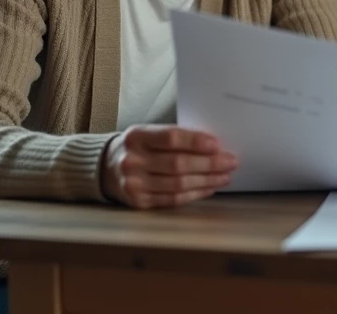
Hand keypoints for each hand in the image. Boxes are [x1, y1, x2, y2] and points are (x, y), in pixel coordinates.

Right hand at [100, 124, 237, 208]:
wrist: (106, 167)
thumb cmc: (138, 147)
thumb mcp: (148, 133)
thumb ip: (175, 137)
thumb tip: (213, 145)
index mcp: (136, 136)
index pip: (171, 138)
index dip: (196, 141)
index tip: (218, 144)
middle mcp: (132, 160)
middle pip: (178, 164)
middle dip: (209, 164)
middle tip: (231, 161)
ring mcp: (134, 184)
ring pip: (178, 184)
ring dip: (207, 181)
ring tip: (225, 176)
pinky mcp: (138, 202)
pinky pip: (173, 199)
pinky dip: (195, 194)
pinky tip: (209, 188)